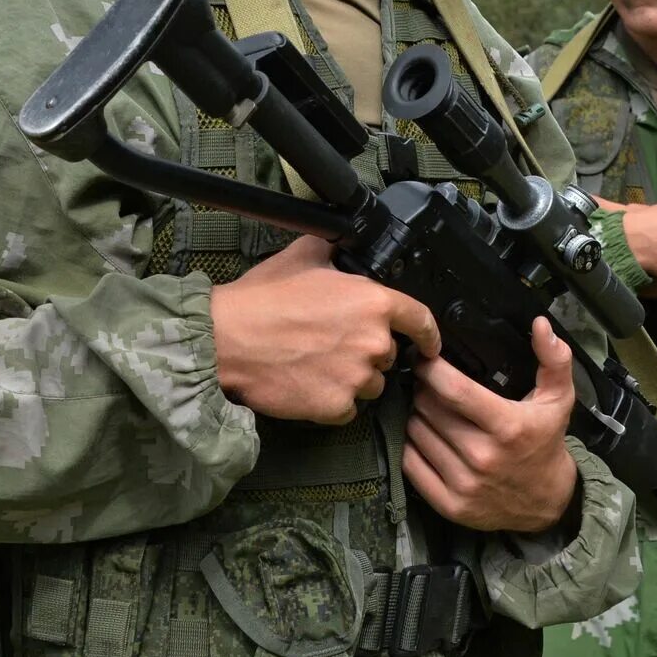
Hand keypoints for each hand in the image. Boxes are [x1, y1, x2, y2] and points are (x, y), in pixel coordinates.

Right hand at [208, 234, 440, 425]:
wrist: (226, 340)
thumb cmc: (262, 299)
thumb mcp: (305, 256)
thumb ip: (336, 253)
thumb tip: (344, 246)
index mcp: (374, 303)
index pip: (420, 320)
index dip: (428, 334)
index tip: (430, 344)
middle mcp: (374, 343)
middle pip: (388, 355)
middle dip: (367, 352)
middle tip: (331, 344)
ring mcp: (356, 378)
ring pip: (370, 385)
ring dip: (352, 379)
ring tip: (316, 364)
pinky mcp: (336, 407)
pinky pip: (347, 409)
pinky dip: (332, 402)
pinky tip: (308, 384)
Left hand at [403, 316, 578, 532]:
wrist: (546, 502)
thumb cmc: (546, 442)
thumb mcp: (559, 398)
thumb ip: (554, 357)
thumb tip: (540, 324)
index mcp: (508, 426)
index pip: (454, 390)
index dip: (431, 369)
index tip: (425, 358)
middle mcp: (483, 456)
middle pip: (428, 409)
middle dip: (422, 389)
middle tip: (426, 383)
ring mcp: (464, 483)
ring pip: (415, 433)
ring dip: (415, 415)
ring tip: (425, 408)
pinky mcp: (449, 504)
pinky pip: (410, 464)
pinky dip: (409, 444)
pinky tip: (421, 434)